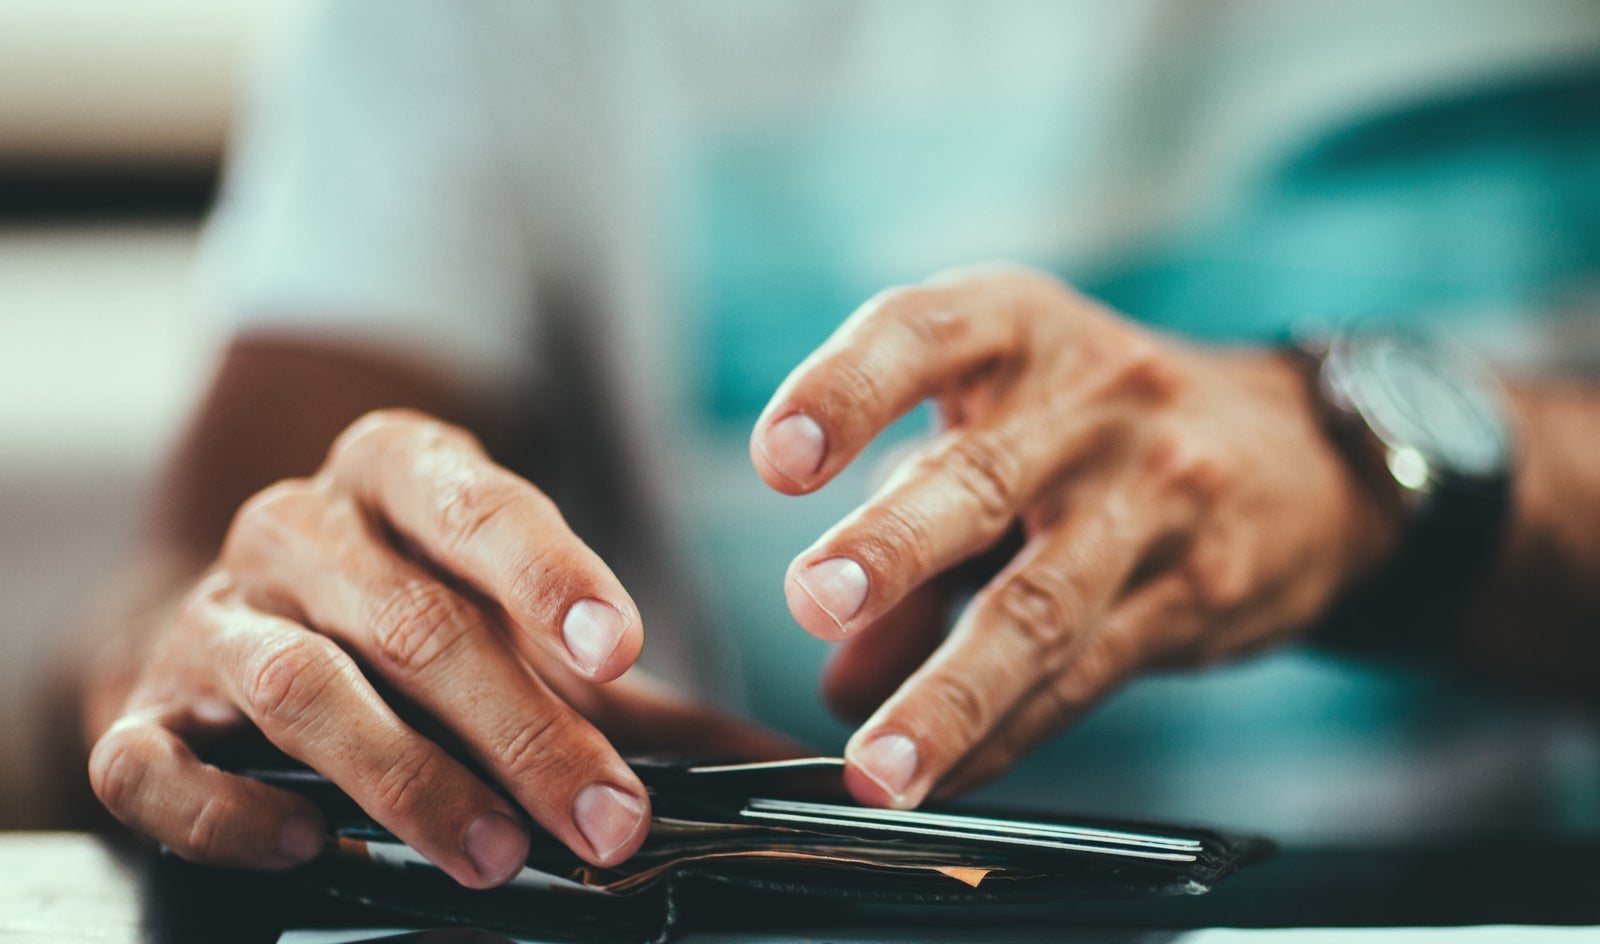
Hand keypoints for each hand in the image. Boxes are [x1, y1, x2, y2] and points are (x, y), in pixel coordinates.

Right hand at [89, 409, 790, 885]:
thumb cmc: (414, 622)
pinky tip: (309, 842)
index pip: (475, 502)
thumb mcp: (527, 631)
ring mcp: (214, 617)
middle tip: (606, 820)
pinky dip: (231, 808)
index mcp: (400, 475)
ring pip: (300, 687)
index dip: (546, 570)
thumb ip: (646, 699)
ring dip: (406, 778)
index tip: (618, 647)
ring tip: (495, 851)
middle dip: (521, 729)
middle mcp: (300, 529)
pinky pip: (158, 762)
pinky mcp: (141, 710)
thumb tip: (795, 771)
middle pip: (412, 619)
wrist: (241, 623)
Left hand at [751, 265, 1397, 807]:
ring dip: (952, 690)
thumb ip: (909, 529)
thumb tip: (838, 676)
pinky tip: (950, 777)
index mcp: (1019, 329)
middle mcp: (1093, 399)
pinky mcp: (1202, 588)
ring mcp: (1159, 493)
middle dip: (895, 542)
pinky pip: (1090, 672)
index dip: (845, 391)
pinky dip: (1009, 732)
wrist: (1300, 453)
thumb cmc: (1098, 428)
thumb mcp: (1002, 429)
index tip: (777, 458)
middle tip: (816, 598)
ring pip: (1044, 600)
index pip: (922, 336)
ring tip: (876, 760)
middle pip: (984, 475)